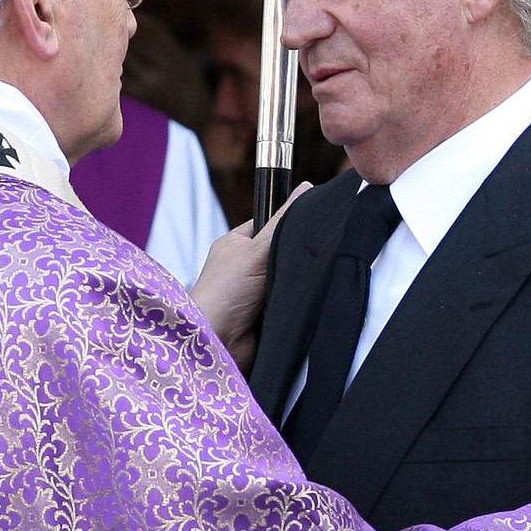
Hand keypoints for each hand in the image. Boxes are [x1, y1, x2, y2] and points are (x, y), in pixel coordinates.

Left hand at [190, 183, 310, 370]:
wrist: (219, 343)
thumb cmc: (226, 291)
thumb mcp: (257, 249)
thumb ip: (284, 221)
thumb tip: (306, 188)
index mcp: (236, 244)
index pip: (269, 223)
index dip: (288, 222)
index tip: (311, 223)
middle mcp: (243, 266)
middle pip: (281, 251)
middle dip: (295, 257)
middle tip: (312, 257)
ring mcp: (254, 292)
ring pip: (288, 278)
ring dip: (294, 284)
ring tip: (305, 283)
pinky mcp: (265, 314)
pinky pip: (288, 301)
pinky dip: (294, 304)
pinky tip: (303, 303)